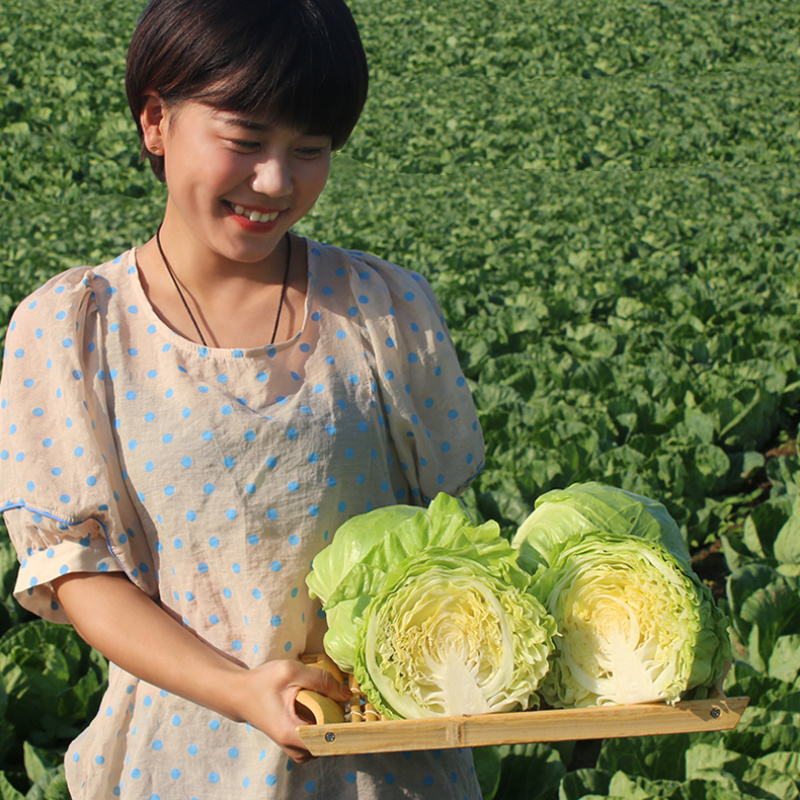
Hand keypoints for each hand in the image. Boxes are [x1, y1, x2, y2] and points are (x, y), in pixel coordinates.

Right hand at [232, 659, 351, 762]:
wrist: (239, 693)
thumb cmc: (263, 682)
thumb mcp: (292, 672)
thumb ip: (321, 681)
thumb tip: (347, 694)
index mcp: (291, 733)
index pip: (327, 744)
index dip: (345, 731)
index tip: (355, 716)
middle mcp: (292, 746)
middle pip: (328, 747)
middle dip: (342, 728)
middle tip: (349, 707)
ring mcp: (292, 746)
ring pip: (323, 745)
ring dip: (333, 728)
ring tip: (338, 707)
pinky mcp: (293, 741)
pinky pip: (316, 740)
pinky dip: (324, 728)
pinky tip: (327, 709)